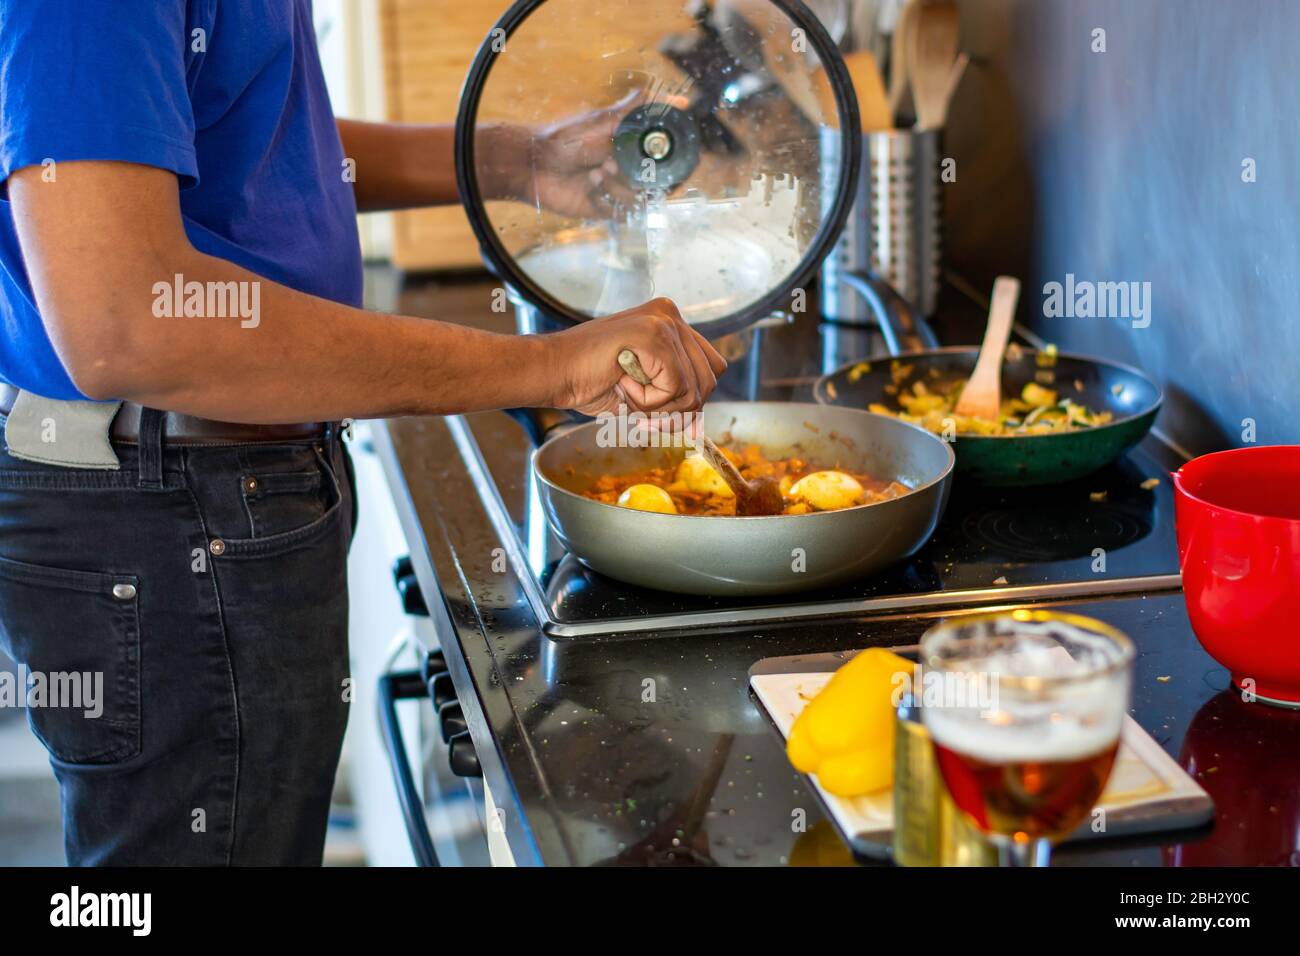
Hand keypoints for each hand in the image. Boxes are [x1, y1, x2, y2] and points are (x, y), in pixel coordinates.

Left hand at [483, 92, 657, 218]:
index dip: (660, 162)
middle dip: (633, 173)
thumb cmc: (564, 139)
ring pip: (635, 199)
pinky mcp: (601, 209)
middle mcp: (623, 171)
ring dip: (616, 185)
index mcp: (627, 150)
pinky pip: (619, 214)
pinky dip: (605, 200)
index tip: (656, 158)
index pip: (658, 161)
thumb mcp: (601, 121)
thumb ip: (631, 111)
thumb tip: (662, 95)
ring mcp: (613, 192)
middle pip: (650, 183)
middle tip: (609, 163)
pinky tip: (588, 187)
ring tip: (595, 173)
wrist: (534, 165)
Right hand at [545, 298, 726, 419]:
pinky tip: (622, 384)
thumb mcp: (644, 392)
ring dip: (660, 406)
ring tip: (627, 390)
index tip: (656, 414)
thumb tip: (699, 427)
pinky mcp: (655, 335)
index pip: (711, 368)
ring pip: (694, 387)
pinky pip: (675, 388)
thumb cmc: (589, 380)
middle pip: (709, 379)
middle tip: (641, 412)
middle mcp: (671, 315)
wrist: (553, 372)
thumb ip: (675, 399)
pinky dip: (649, 401)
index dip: (689, 400)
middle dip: (677, 409)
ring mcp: (664, 321)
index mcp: (670, 322)